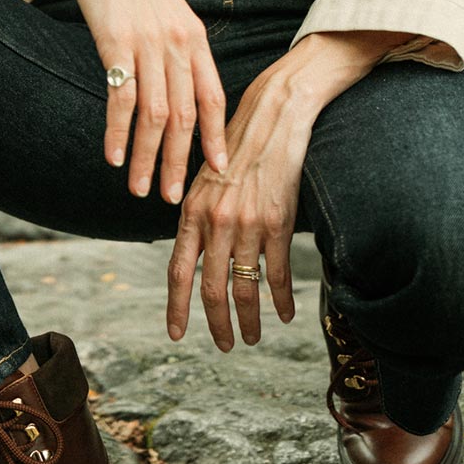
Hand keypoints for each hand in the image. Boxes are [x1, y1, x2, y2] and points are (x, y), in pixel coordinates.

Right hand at [60, 0, 227, 200]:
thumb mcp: (165, 14)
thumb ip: (175, 50)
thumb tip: (178, 92)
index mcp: (194, 39)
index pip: (214, 98)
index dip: (218, 138)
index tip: (220, 172)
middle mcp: (178, 43)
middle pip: (185, 117)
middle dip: (179, 163)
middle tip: (173, 200)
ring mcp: (148, 43)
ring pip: (155, 115)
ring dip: (147, 158)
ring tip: (139, 190)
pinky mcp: (117, 41)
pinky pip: (121, 98)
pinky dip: (118, 133)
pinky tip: (114, 158)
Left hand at [166, 30, 416, 348]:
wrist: (274, 117)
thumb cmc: (238, 150)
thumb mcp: (205, 183)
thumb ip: (198, 219)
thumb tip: (192, 258)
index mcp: (192, 213)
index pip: (177, 271)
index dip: (176, 307)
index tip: (176, 334)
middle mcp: (215, 222)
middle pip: (211, 289)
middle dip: (216, 325)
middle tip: (224, 346)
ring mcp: (247, 224)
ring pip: (245, 288)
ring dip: (249, 320)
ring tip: (254, 337)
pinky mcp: (278, 221)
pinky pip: (279, 273)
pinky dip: (282, 299)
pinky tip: (287, 313)